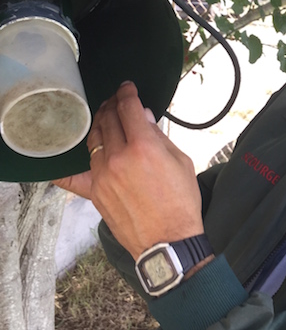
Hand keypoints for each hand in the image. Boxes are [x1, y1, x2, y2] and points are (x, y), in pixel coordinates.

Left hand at [56, 81, 203, 259]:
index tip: (127, 87)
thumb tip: (144, 118)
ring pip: (93, 138)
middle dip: (112, 104)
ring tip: (103, 118)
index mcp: (144, 147)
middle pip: (108, 119)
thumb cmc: (181, 203)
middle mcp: (119, 157)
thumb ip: (159, 137)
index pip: (128, 108)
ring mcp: (103, 175)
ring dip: (98, 123)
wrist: (169, 241)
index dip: (127, 93)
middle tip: (116, 100)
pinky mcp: (94, 192)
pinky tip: (61, 151)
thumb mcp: (181, 162)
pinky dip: (67, 162)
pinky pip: (74, 173)